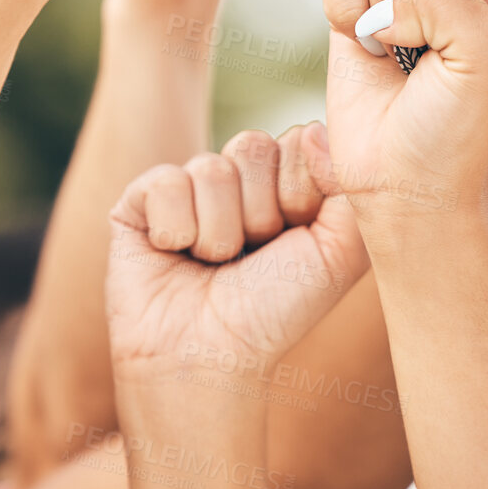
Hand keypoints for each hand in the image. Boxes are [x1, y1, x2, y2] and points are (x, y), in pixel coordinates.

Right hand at [105, 124, 366, 384]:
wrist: (210, 358)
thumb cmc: (274, 312)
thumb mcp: (337, 255)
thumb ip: (348, 188)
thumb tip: (313, 130)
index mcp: (284, 184)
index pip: (298, 140)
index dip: (299, 193)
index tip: (292, 238)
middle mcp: (237, 180)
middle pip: (252, 145)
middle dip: (258, 214)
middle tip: (249, 256)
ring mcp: (187, 186)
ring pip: (210, 167)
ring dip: (218, 232)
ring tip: (212, 264)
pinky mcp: (139, 199)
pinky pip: (166, 182)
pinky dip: (176, 230)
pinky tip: (174, 255)